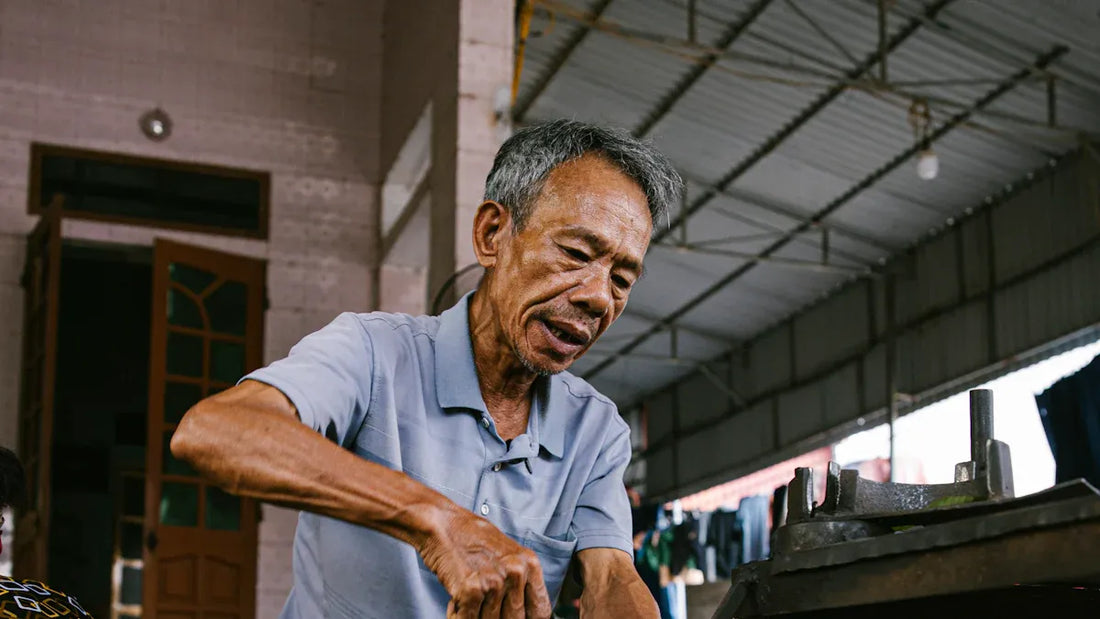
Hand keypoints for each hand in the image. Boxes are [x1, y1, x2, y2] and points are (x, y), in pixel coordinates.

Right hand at [418, 507, 552, 618]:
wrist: (441, 523)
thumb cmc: (469, 537)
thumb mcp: (507, 555)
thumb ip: (519, 582)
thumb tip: (522, 612)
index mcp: (529, 564)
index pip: (539, 611)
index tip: (515, 618)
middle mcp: (516, 572)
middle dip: (497, 618)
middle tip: (483, 607)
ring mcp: (495, 581)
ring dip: (476, 615)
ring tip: (467, 598)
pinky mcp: (472, 589)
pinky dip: (458, 615)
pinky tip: (455, 601)